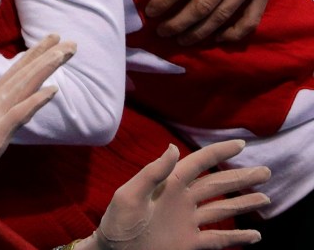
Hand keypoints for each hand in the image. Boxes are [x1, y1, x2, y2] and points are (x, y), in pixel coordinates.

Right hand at [0, 34, 74, 196]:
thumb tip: (16, 108)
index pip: (15, 72)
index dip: (33, 55)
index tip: (51, 40)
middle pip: (23, 73)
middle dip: (46, 55)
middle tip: (68, 40)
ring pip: (23, 85)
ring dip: (44, 68)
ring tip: (63, 53)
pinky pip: (20, 113)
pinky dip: (36, 100)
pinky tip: (54, 90)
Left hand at [79, 139, 269, 249]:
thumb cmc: (117, 222)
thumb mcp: (129, 194)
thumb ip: (152, 172)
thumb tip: (173, 147)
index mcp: (169, 184)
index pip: (198, 163)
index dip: (218, 153)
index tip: (240, 144)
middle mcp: (182, 200)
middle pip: (217, 185)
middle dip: (240, 178)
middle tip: (266, 171)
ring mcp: (188, 221)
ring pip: (222, 209)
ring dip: (243, 203)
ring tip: (265, 198)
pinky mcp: (190, 243)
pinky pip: (218, 239)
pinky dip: (237, 238)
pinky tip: (255, 236)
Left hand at [146, 0, 281, 43]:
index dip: (166, 1)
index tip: (150, 12)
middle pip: (202, 6)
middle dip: (178, 23)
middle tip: (161, 31)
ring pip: (223, 16)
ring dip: (200, 32)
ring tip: (180, 39)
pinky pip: (251, 19)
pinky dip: (233, 33)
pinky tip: (216, 39)